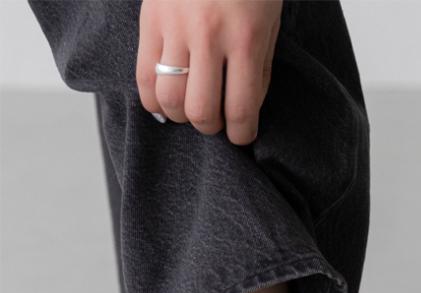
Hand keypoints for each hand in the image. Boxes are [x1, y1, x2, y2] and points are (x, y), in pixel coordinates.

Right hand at [136, 0, 281, 143]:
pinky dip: (154, 100)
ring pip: (169, 100)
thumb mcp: (268, 24)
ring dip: (180, 116)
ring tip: (190, 110)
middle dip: (210, 128)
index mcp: (245, 38)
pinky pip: (144, 77)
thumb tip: (243, 113)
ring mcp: (175, 27)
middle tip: (216, 122)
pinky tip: (165, 102)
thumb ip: (258, 69)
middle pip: (200, 112)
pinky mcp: (150, 20)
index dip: (242, 135)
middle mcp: (209, 35)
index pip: (240, 110)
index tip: (241, 136)